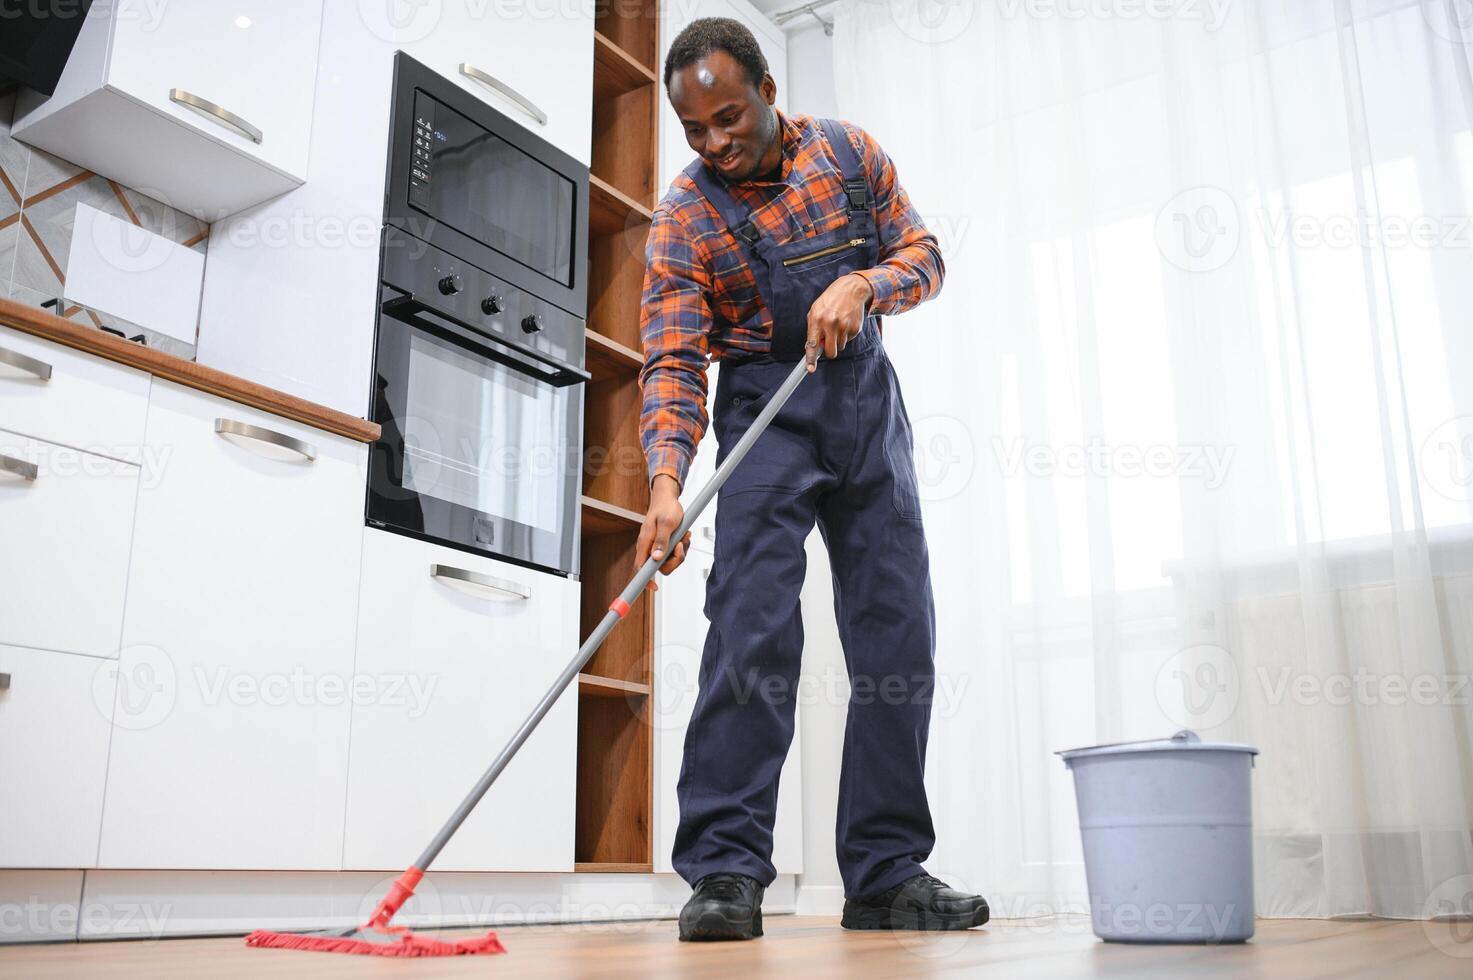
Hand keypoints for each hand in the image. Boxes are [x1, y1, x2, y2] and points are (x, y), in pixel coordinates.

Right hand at [634, 474, 691, 591]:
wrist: (668, 499)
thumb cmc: (665, 508)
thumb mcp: (667, 523)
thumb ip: (662, 541)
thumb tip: (656, 558)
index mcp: (645, 543)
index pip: (640, 568)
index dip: (645, 580)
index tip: (653, 587)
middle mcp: (649, 548)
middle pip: (661, 568)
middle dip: (675, 560)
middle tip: (680, 546)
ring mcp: (657, 547)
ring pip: (670, 561)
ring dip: (681, 552)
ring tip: (683, 537)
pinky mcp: (665, 545)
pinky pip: (675, 554)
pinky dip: (682, 547)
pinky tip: (683, 536)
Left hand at [804, 273, 871, 371]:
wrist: (851, 289)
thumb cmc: (830, 300)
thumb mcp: (816, 310)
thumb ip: (813, 328)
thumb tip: (815, 347)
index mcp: (817, 319)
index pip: (812, 344)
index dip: (811, 359)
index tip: (810, 369)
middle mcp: (831, 324)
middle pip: (830, 352)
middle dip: (830, 350)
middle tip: (829, 341)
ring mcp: (844, 326)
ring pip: (840, 347)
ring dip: (838, 340)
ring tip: (838, 325)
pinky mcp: (855, 328)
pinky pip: (849, 340)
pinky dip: (846, 334)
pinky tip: (846, 322)